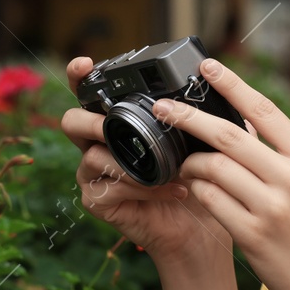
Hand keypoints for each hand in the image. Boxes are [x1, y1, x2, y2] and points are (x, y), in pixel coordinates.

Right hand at [59, 56, 238, 263]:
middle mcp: (99, 144)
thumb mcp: (206, 140)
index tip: (84, 64)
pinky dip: (143, 188)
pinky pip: (110, 186)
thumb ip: (206, 112)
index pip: (91, 93)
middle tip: (108, 125)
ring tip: (169, 171)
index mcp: (119, 122)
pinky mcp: (97, 201)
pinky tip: (171, 190)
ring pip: (92, 156)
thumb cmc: (200, 179)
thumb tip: (218, 77)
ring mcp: (94, 174)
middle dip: (89, 120)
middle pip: (71, 121)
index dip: (80, 76)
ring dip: (133, 163)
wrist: (201, 226)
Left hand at [153, 57, 289, 289]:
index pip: (263, 110)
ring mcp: (272, 206)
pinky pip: (210, 200)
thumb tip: (240, 125)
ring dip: (189, 164)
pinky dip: (196, 191)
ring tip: (183, 166)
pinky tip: (194, 192)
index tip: (206, 67)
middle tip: (163, 108)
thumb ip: (283, 155)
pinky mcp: (253, 235)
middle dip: (188, 117)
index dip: (231, 85)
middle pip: (228, 134)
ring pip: (212, 167)